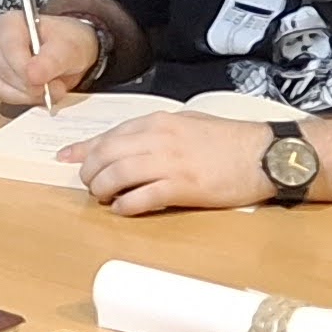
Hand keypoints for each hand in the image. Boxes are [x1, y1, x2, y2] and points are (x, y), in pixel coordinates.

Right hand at [0, 6, 99, 107]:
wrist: (67, 55)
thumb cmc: (66, 44)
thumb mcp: (70, 48)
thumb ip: (53, 60)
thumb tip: (32, 75)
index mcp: (11, 22)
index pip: (9, 46)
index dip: (24, 67)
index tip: (41, 82)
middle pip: (1, 67)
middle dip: (28, 84)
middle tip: (54, 88)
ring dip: (24, 94)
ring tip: (47, 90)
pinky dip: (19, 99)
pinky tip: (35, 95)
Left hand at [70, 111, 272, 215]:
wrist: (265, 154)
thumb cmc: (230, 140)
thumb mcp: (189, 123)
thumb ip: (156, 131)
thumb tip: (128, 143)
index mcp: (159, 122)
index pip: (110, 135)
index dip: (85, 149)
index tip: (67, 158)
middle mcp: (159, 139)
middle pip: (106, 155)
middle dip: (90, 172)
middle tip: (90, 185)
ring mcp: (170, 163)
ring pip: (117, 175)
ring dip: (103, 190)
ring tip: (104, 198)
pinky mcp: (182, 187)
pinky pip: (141, 198)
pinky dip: (126, 205)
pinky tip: (123, 209)